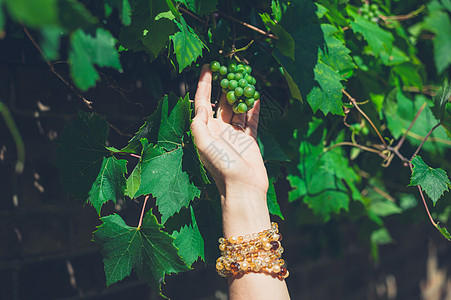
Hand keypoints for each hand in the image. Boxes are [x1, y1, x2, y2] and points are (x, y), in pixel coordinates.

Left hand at [191, 64, 269, 236]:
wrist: (243, 188)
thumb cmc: (222, 167)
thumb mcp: (204, 144)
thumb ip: (199, 124)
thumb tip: (201, 106)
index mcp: (205, 130)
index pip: (202, 101)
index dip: (204, 83)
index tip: (208, 66)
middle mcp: (218, 130)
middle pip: (220, 102)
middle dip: (224, 85)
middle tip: (230, 67)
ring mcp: (234, 135)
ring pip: (237, 108)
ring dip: (239, 93)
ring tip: (244, 76)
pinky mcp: (248, 140)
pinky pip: (251, 120)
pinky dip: (253, 108)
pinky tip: (256, 96)